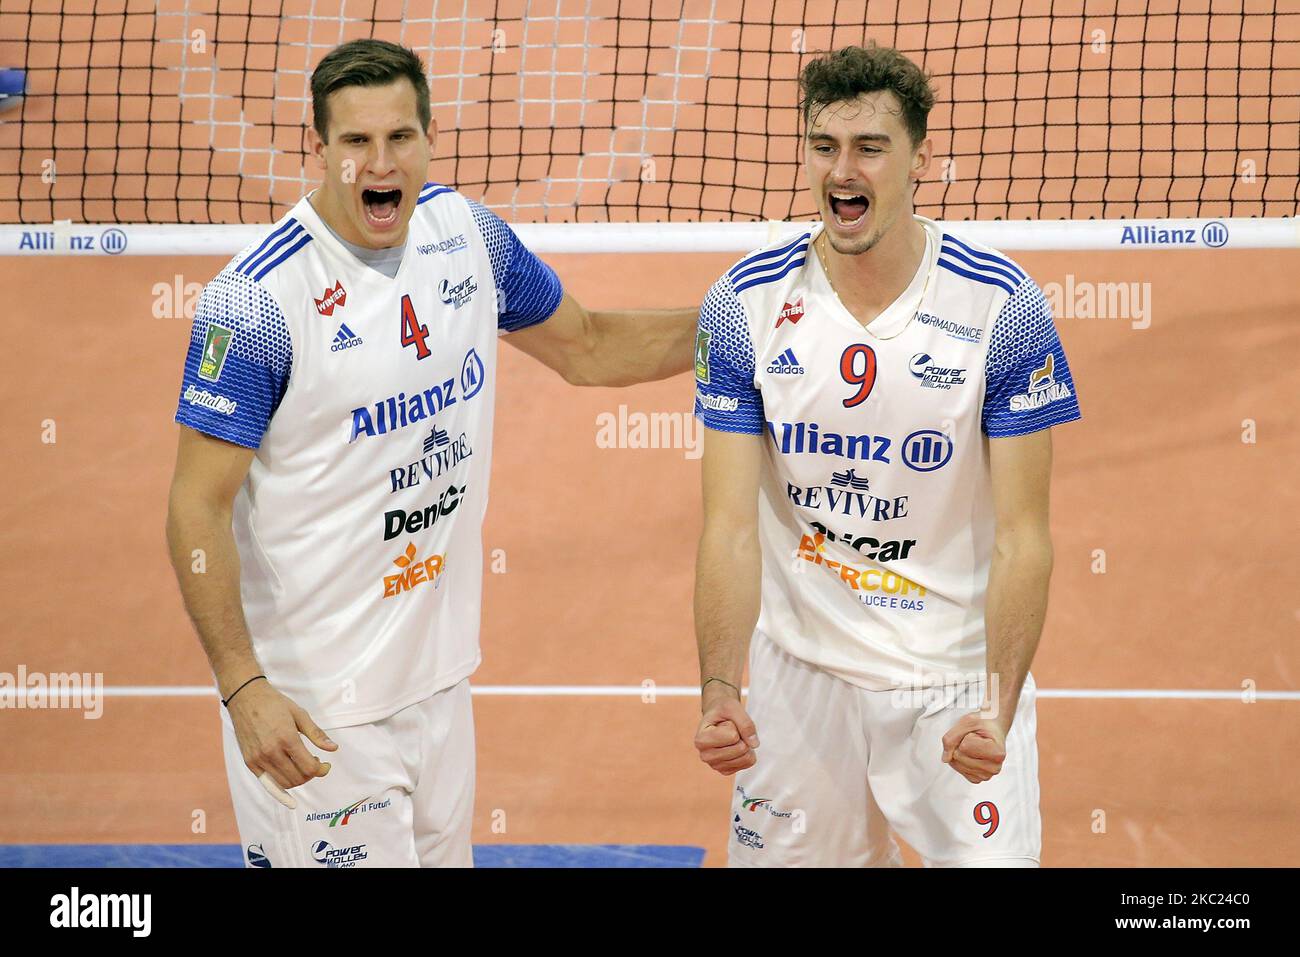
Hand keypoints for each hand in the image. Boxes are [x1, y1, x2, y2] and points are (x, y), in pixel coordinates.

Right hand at [226, 678, 338, 807]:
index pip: (309, 767)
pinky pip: (268, 783)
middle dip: (311, 774)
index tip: (326, 764)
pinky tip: (290, 798)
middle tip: (316, 764)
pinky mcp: (250, 762)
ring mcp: (258, 759)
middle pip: (298, 777)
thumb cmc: (275, 704)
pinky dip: (280, 791)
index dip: (321, 769)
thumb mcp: (300, 715)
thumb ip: (316, 734)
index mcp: (287, 739)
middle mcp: (271, 752)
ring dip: (298, 780)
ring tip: (302, 766)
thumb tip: (333, 749)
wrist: (246, 698)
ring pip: (285, 782)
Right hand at [694, 688, 759, 775]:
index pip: (733, 736)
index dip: (734, 726)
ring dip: (744, 743)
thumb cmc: (722, 711)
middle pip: (740, 748)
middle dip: (741, 736)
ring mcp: (715, 765)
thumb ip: (745, 723)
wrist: (718, 717)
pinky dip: (747, 752)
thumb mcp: (733, 707)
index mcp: (701, 740)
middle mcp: (705, 756)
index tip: (724, 723)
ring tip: (732, 737)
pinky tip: (735, 746)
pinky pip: (748, 763)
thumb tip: (754, 744)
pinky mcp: (725, 770)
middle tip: (730, 730)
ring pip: (746, 758)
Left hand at [941, 714, 1006, 783]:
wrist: (993, 729)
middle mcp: (994, 767)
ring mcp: (986, 775)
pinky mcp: (977, 778)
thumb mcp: (967, 722)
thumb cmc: (984, 724)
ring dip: (960, 752)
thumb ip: (951, 738)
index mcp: (997, 753)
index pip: (964, 746)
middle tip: (975, 739)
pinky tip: (971, 754)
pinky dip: (959, 760)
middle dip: (961, 744)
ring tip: (974, 746)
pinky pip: (958, 769)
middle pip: (958, 756)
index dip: (966, 736)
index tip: (978, 734)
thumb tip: (945, 759)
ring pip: (956, 763)